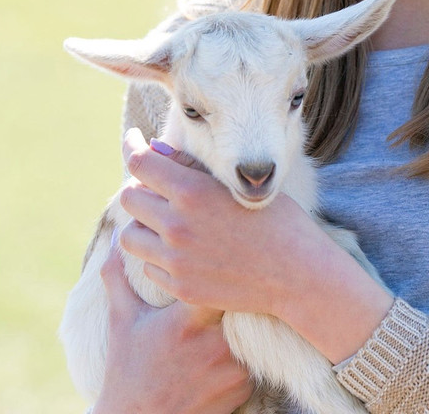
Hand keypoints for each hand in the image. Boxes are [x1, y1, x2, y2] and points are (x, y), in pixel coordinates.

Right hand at [91, 246, 252, 413]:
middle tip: (244, 284)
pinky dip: (244, 355)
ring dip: (244, 328)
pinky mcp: (242, 389)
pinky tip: (226, 355)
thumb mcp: (122, 322)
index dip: (226, 269)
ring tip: (233, 323)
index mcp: (186, 320)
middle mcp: (213, 343)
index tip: (228, 260)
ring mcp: (230, 368)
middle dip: (240, 296)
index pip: (219, 280)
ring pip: (252, 332)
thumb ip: (119, 278)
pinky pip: (254, 360)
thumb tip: (112, 239)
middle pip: (243, 304)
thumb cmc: (128, 370)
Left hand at [116, 127, 320, 315]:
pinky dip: (159, 257)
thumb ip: (191, 167)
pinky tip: (184, 251)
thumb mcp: (239, 184)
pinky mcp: (180, 288)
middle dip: (138, 187)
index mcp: (193, 192)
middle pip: (128, 198)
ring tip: (163, 222)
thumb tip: (154, 148)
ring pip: (129, 237)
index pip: (140, 162)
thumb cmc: (278, 222)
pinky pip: (148, 267)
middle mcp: (177, 225)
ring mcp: (176, 261)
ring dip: (142, 225)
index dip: (132, 146)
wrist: (299, 276)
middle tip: (155, 187)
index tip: (134, 141)